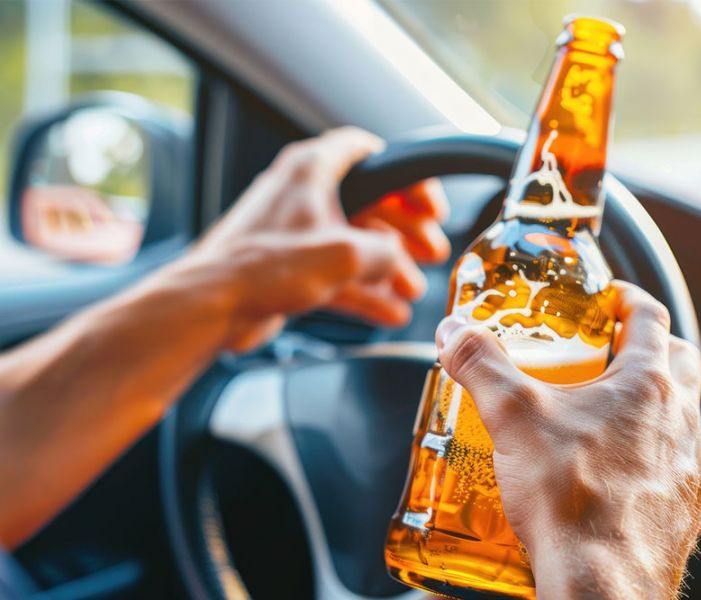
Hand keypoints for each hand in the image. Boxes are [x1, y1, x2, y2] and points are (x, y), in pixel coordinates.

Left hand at [188, 127, 449, 349]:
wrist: (210, 306)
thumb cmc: (259, 268)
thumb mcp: (343, 255)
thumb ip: (384, 252)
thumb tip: (398, 259)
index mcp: (311, 170)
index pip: (369, 153)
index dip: (406, 177)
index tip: (429, 203)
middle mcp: (302, 194)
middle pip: (369, 203)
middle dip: (404, 231)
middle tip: (431, 251)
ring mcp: (295, 231)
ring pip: (354, 242)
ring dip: (387, 267)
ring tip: (413, 288)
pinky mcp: (288, 266)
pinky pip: (336, 273)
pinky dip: (363, 290)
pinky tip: (388, 312)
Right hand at [436, 281, 700, 598]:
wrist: (601, 582)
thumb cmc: (573, 500)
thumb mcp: (513, 416)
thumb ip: (480, 365)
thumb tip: (454, 333)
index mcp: (647, 385)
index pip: (652, 316)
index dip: (628, 299)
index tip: (609, 298)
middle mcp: (678, 420)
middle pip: (677, 361)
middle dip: (645, 346)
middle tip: (609, 348)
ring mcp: (686, 465)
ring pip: (679, 414)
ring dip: (650, 401)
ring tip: (605, 408)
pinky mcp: (681, 504)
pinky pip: (674, 463)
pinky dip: (650, 451)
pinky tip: (614, 465)